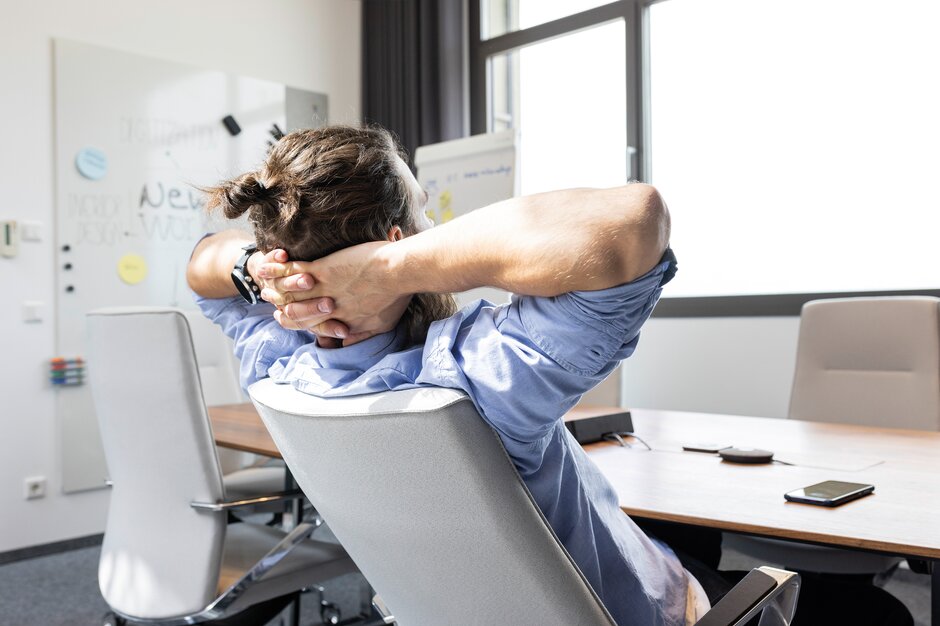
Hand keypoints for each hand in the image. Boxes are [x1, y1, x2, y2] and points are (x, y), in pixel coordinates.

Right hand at [257, 241, 411, 342]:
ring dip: (275, 287)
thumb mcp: (383, 324)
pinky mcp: (321, 271)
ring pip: (289, 294)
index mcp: (342, 321)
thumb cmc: (397, 295)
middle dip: (282, 309)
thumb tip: (349, 343)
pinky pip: (292, 272)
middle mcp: (328, 310)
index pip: (314, 326)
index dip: (300, 323)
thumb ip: (363, 333)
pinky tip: (272, 262)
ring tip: (264, 281)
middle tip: (271, 301)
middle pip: (296, 314)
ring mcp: (322, 290)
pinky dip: (279, 269)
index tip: (290, 318)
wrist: (399, 272)